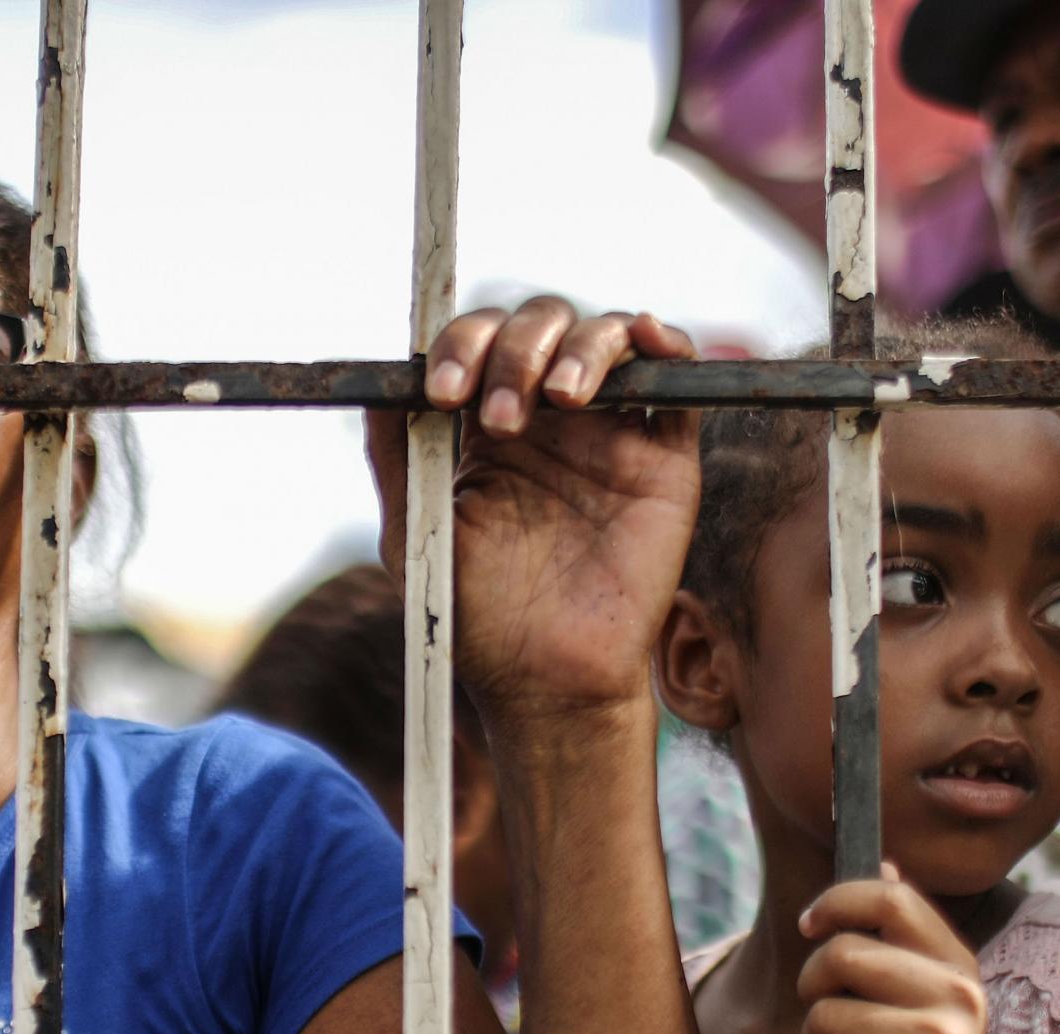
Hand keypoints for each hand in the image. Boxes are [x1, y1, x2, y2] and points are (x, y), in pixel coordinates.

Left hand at [366, 298, 699, 729]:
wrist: (544, 681)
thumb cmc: (475, 617)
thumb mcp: (414, 530)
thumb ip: (396, 454)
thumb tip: (382, 379)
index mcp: (486, 427)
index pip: (480, 344)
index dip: (462, 346)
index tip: (443, 393)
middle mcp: (548, 419)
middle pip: (541, 325)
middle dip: (516, 349)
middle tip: (501, 415)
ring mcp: (609, 434)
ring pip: (605, 337)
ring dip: (580, 345)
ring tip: (561, 396)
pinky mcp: (664, 460)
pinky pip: (677, 384)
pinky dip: (665, 343)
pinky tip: (641, 339)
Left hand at [797, 868, 1004, 1033]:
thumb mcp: (926, 1000)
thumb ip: (904, 937)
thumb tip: (885, 858)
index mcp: (959, 966)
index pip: (890, 896)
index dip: (836, 902)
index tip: (810, 926)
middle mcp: (960, 998)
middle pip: (841, 953)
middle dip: (813, 988)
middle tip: (831, 1021)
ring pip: (825, 1014)